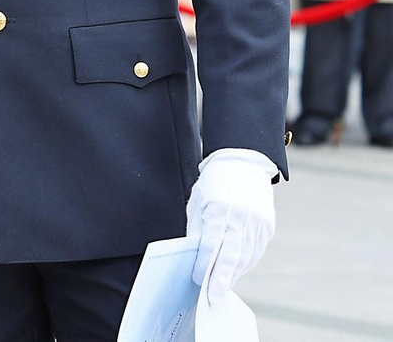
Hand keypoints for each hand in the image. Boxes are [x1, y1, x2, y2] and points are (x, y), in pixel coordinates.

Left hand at [184, 149, 275, 303]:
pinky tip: (235, 272)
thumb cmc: (214, 183)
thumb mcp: (198, 202)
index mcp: (220, 209)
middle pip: (231, 256)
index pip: (211, 244)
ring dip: (233, 274)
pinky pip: (255, 251)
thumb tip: (194, 256)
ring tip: (222, 287)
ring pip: (246, 257)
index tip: (197, 280)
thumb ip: (197, 229)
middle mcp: (241, 217)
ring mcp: (257, 223)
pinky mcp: (267, 226)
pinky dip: (245, 264)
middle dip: (221, 279)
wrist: (243, 164)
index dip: (203, 265)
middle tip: (213, 297)